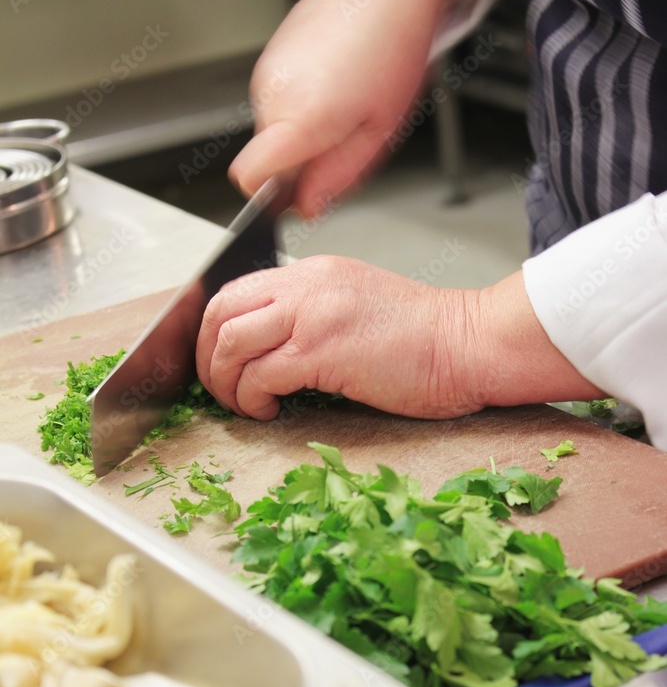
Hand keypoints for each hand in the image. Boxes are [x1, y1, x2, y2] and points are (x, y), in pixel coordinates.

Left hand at [196, 257, 604, 420]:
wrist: (470, 344)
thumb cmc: (426, 339)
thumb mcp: (358, 309)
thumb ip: (313, 317)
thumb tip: (270, 352)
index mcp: (313, 275)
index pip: (235, 291)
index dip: (212, 331)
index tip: (219, 364)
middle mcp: (306, 286)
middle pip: (219, 311)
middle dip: (207, 357)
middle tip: (220, 389)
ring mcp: (312, 315)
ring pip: (229, 343)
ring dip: (225, 383)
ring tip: (245, 406)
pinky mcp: (322, 350)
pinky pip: (259, 375)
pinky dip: (252, 400)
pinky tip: (270, 411)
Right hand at [229, 0, 479, 216]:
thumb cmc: (390, 46)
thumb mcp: (378, 132)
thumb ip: (337, 177)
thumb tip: (307, 208)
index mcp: (297, 118)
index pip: (249, 178)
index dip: (268, 199)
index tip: (293, 197)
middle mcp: (271, 96)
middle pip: (267, 161)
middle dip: (301, 166)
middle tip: (345, 142)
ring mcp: (266, 75)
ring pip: (274, 134)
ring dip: (305, 137)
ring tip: (345, 108)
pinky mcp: (270, 62)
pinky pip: (278, 107)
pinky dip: (303, 111)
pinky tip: (335, 90)